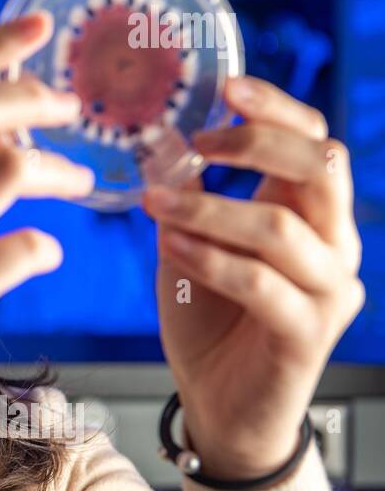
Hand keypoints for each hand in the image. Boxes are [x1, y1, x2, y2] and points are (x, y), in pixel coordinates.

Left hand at [143, 75, 364, 480]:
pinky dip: (210, 258)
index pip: (315, 142)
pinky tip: (171, 243)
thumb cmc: (209, 317)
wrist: (220, 404)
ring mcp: (329, 291)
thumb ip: (186, 196)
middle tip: (198, 142)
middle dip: (257, 143)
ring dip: (211, 207)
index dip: (277, 109)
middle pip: (322, 169)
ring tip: (155, 202)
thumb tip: (157, 142)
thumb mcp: (189, 243)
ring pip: (283, 228)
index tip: (227, 87)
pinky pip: (262, 283)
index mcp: (312, 214)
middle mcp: (335, 245)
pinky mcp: (308, 334)